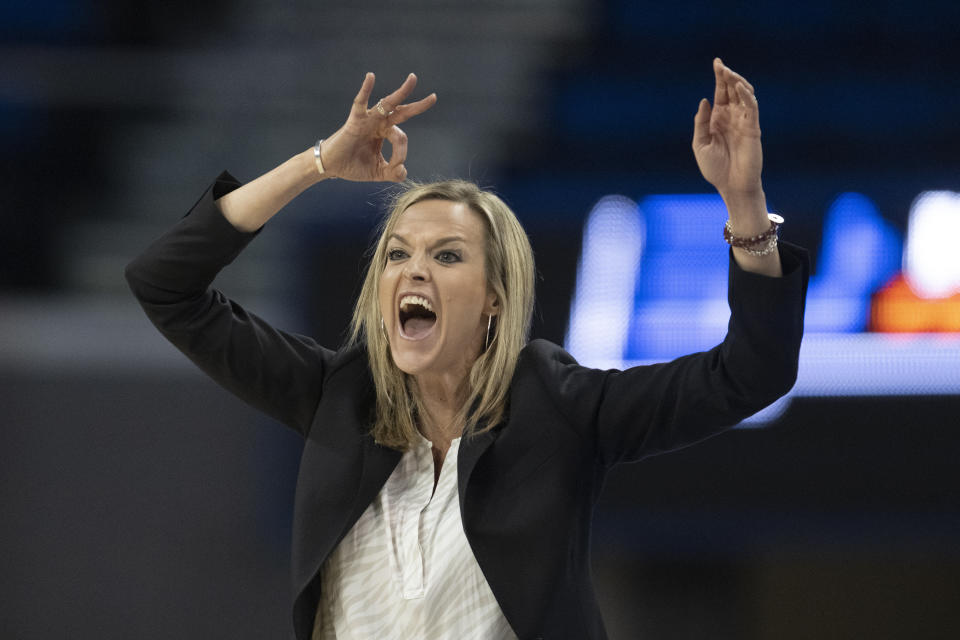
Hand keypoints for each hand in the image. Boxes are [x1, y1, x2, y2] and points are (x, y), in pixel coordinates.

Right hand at [320, 72, 436, 181]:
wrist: (332, 167)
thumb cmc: (353, 166)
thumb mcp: (378, 172)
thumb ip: (393, 173)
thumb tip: (403, 172)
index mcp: (385, 133)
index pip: (402, 140)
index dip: (402, 154)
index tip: (396, 167)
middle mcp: (379, 123)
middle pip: (402, 112)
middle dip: (418, 106)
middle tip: (434, 98)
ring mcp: (368, 120)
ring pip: (387, 104)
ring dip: (401, 92)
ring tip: (413, 79)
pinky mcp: (355, 120)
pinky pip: (360, 102)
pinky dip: (365, 89)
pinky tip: (370, 76)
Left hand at [692, 58, 761, 202]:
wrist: (730, 186)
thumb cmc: (715, 169)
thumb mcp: (700, 144)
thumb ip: (701, 123)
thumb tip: (705, 100)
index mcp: (718, 119)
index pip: (721, 92)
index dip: (720, 77)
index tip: (717, 62)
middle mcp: (732, 117)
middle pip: (732, 90)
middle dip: (727, 76)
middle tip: (720, 65)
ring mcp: (743, 121)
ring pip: (744, 95)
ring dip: (737, 83)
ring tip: (728, 73)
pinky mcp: (753, 128)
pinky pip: (752, 108)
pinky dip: (747, 96)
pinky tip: (739, 88)